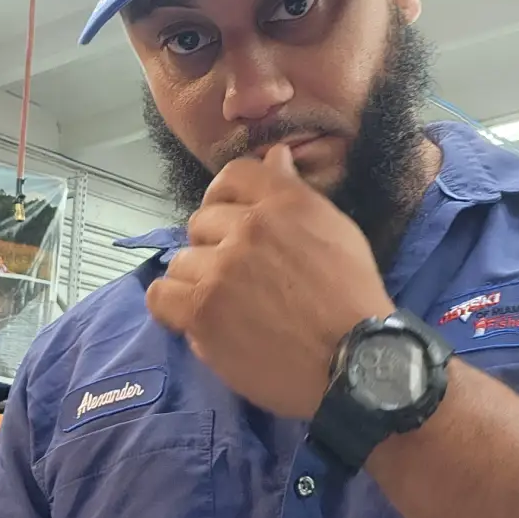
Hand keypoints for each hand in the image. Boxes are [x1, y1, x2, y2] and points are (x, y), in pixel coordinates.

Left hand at [145, 145, 393, 416]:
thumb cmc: (353, 299)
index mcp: (285, 202)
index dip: (224, 196)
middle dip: (215, 246)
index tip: (227, 219)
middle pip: (201, 222)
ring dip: (198, 281)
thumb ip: (295, 192)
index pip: (233, 175)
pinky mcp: (203, 311)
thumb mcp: (337, 231)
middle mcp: (248, 227)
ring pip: (181, 261)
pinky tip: (198, 318)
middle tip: (240, 278)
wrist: (356, 363)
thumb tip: (274, 154)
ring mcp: (221, 270)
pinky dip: (174, 307)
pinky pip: (162, 295)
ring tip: (226, 306)